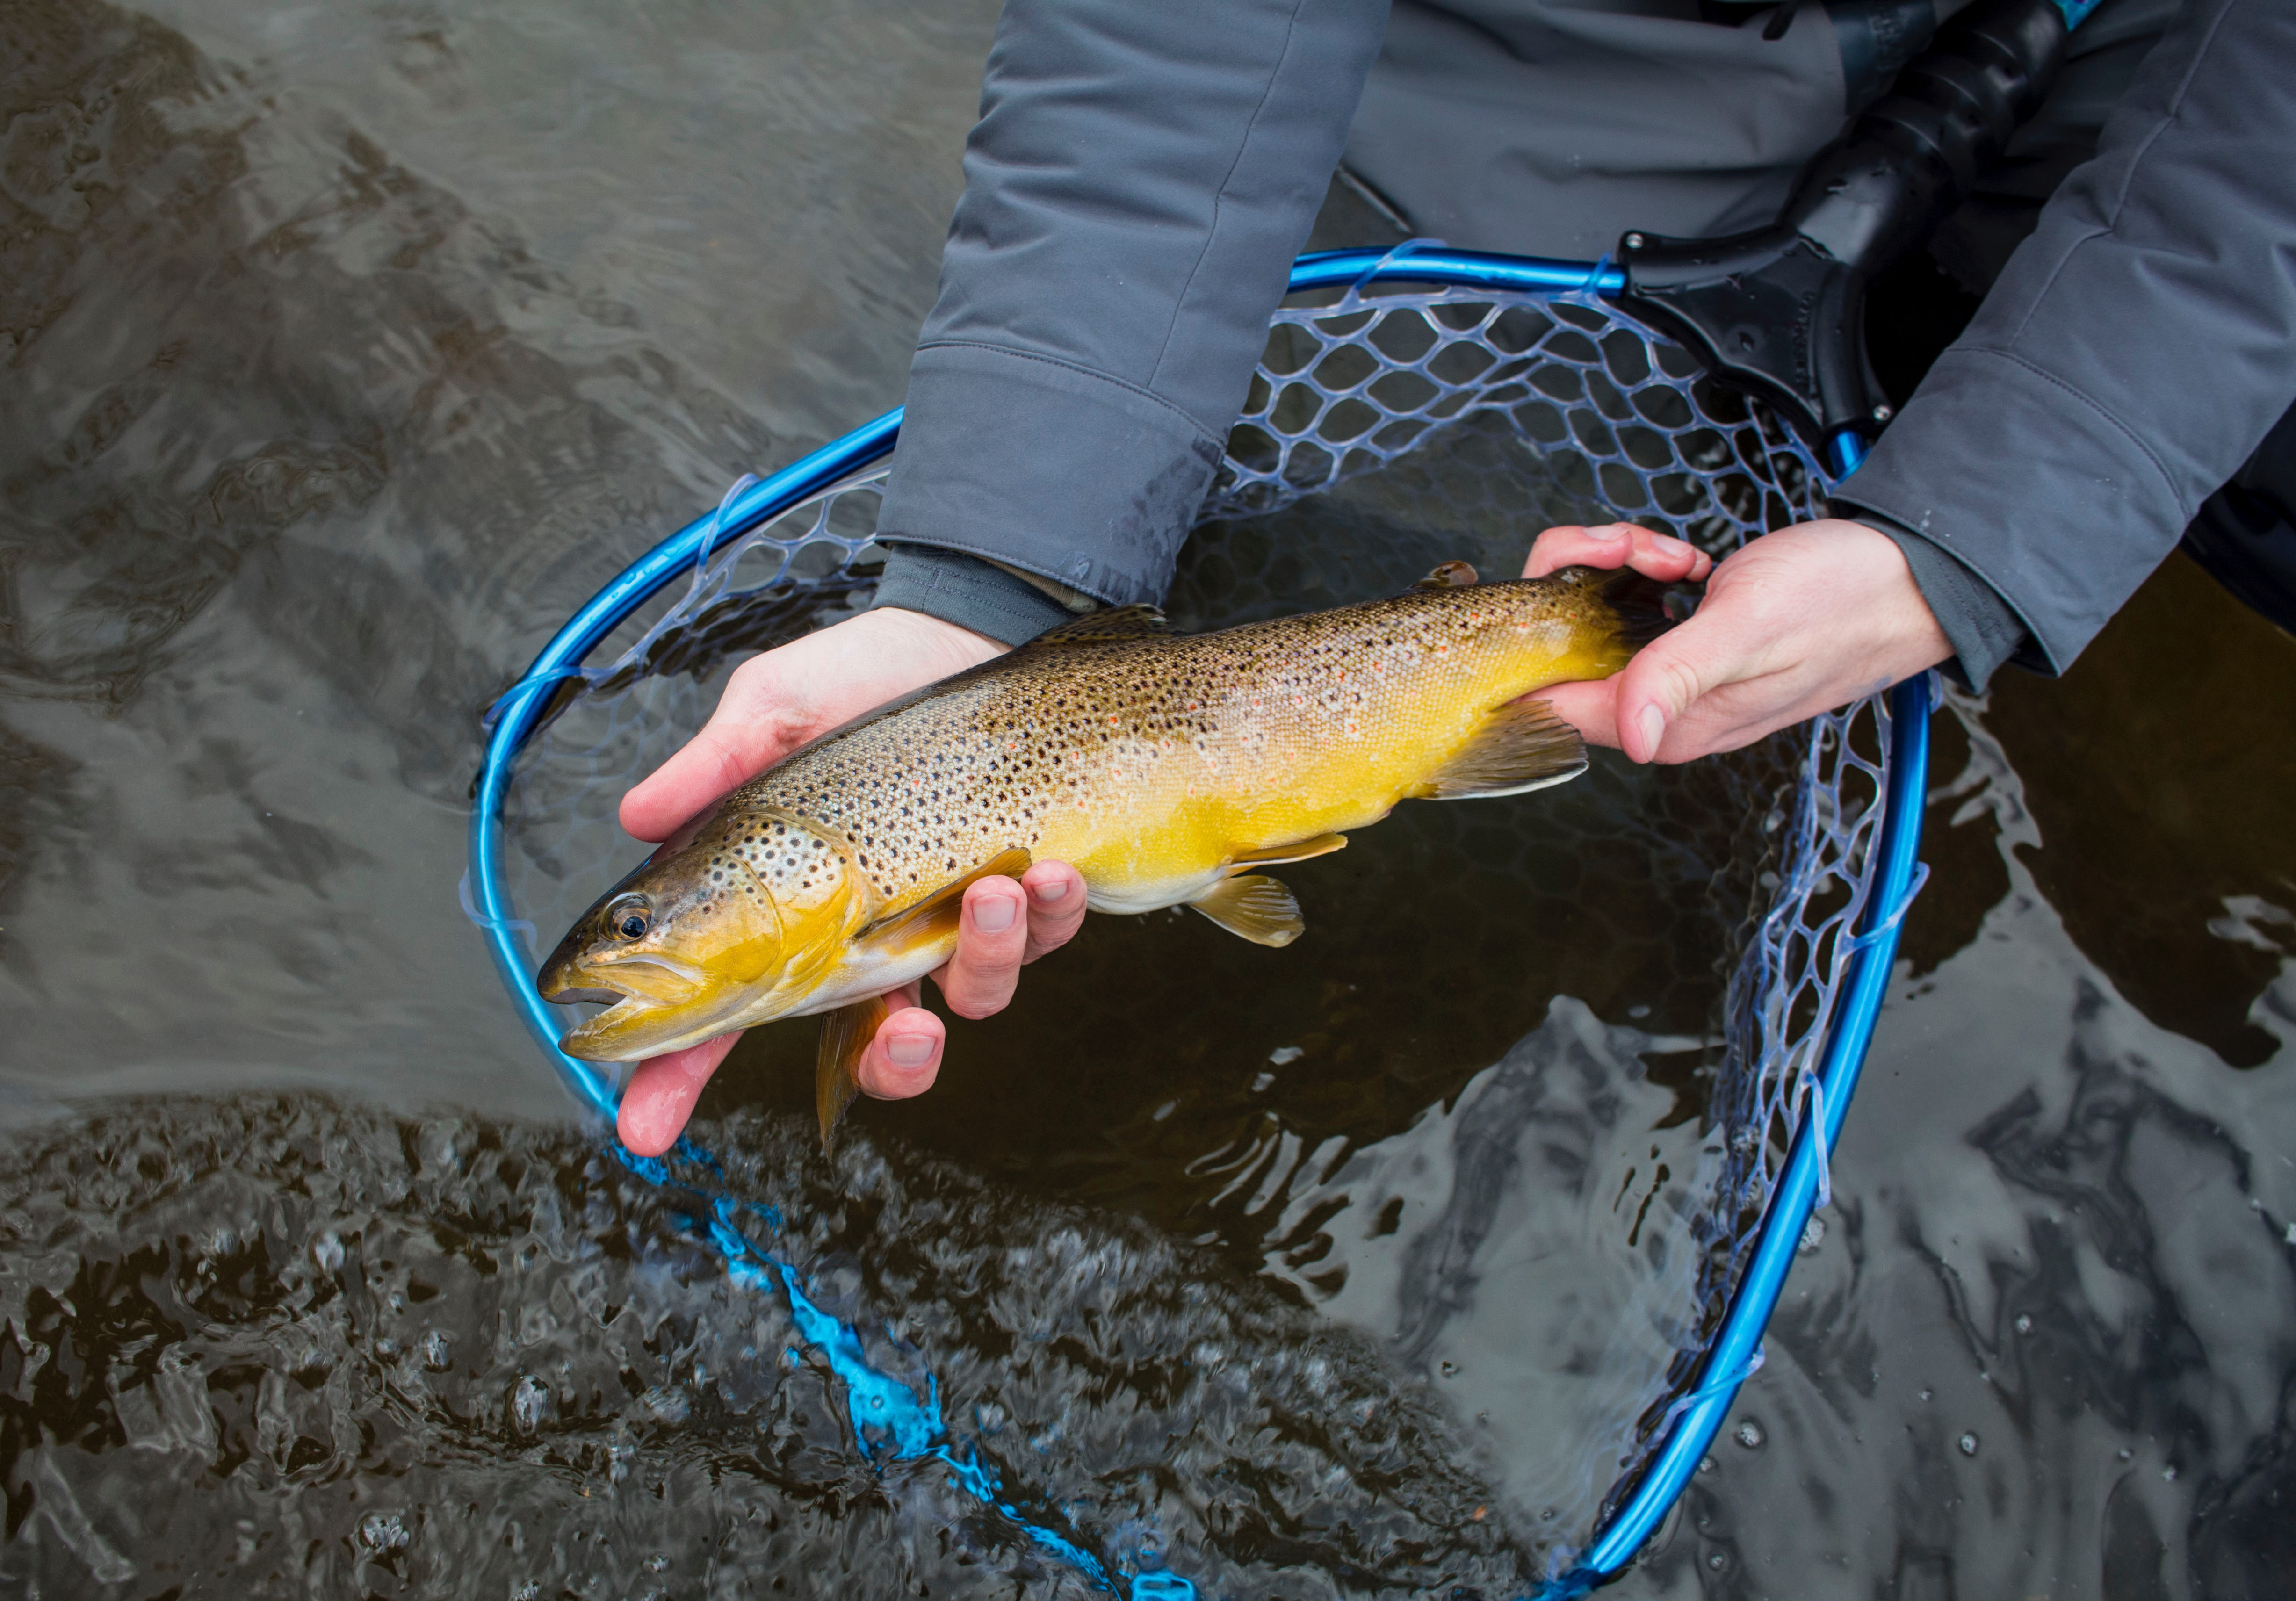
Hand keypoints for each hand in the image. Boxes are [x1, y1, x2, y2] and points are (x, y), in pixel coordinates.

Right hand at [611, 607, 1088, 1155]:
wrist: (968, 626)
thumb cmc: (862, 673)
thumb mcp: (777, 709)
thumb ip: (715, 767)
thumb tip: (636, 817)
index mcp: (790, 912)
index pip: (724, 1014)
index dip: (678, 1077)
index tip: (645, 1126)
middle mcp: (870, 936)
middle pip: (874, 1048)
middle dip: (896, 1061)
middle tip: (908, 1030)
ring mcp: (951, 920)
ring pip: (971, 999)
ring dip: (987, 958)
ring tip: (993, 889)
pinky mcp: (1023, 889)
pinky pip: (1043, 937)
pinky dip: (1047, 915)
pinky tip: (1045, 868)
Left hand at [1524, 520, 1950, 761]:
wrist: (1903, 577)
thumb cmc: (1840, 601)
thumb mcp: (1750, 629)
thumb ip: (1676, 677)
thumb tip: (1628, 737)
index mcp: (1665, 727)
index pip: (1548, 697)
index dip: (1544, 630)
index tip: (1583, 581)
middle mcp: (1658, 711)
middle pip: (1558, 649)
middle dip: (1581, 582)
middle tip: (1640, 552)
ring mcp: (1669, 676)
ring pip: (1589, 616)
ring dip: (1619, 566)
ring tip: (1675, 556)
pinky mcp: (1680, 640)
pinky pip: (1626, 602)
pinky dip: (1643, 566)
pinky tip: (1687, 561)